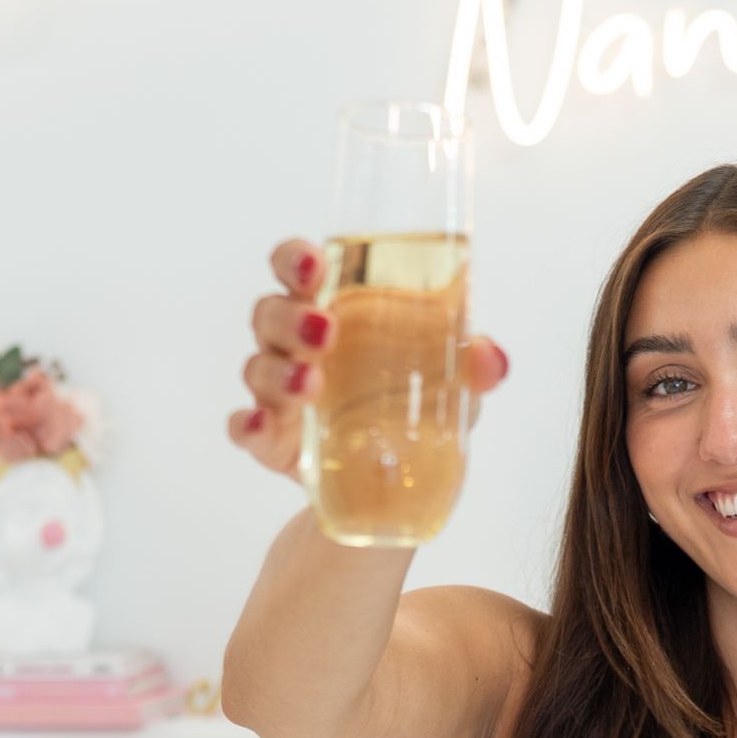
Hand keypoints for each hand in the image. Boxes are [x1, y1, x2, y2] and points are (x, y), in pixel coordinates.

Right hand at [227, 235, 509, 477]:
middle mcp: (293, 343)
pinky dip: (248, 424)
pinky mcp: (272, 439)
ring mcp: (277, 393)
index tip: (316, 264)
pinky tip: (260, 424)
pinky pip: (244, 427)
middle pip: (269, 313)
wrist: (390, 478)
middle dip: (291, 316)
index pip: (297, 268)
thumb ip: (470, 365)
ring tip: (310, 383)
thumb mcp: (448, 382)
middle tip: (326, 330)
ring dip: (279, 371)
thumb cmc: (407, 402)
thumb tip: (492, 359)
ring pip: (257, 366)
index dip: (296, 259)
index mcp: (330, 309)